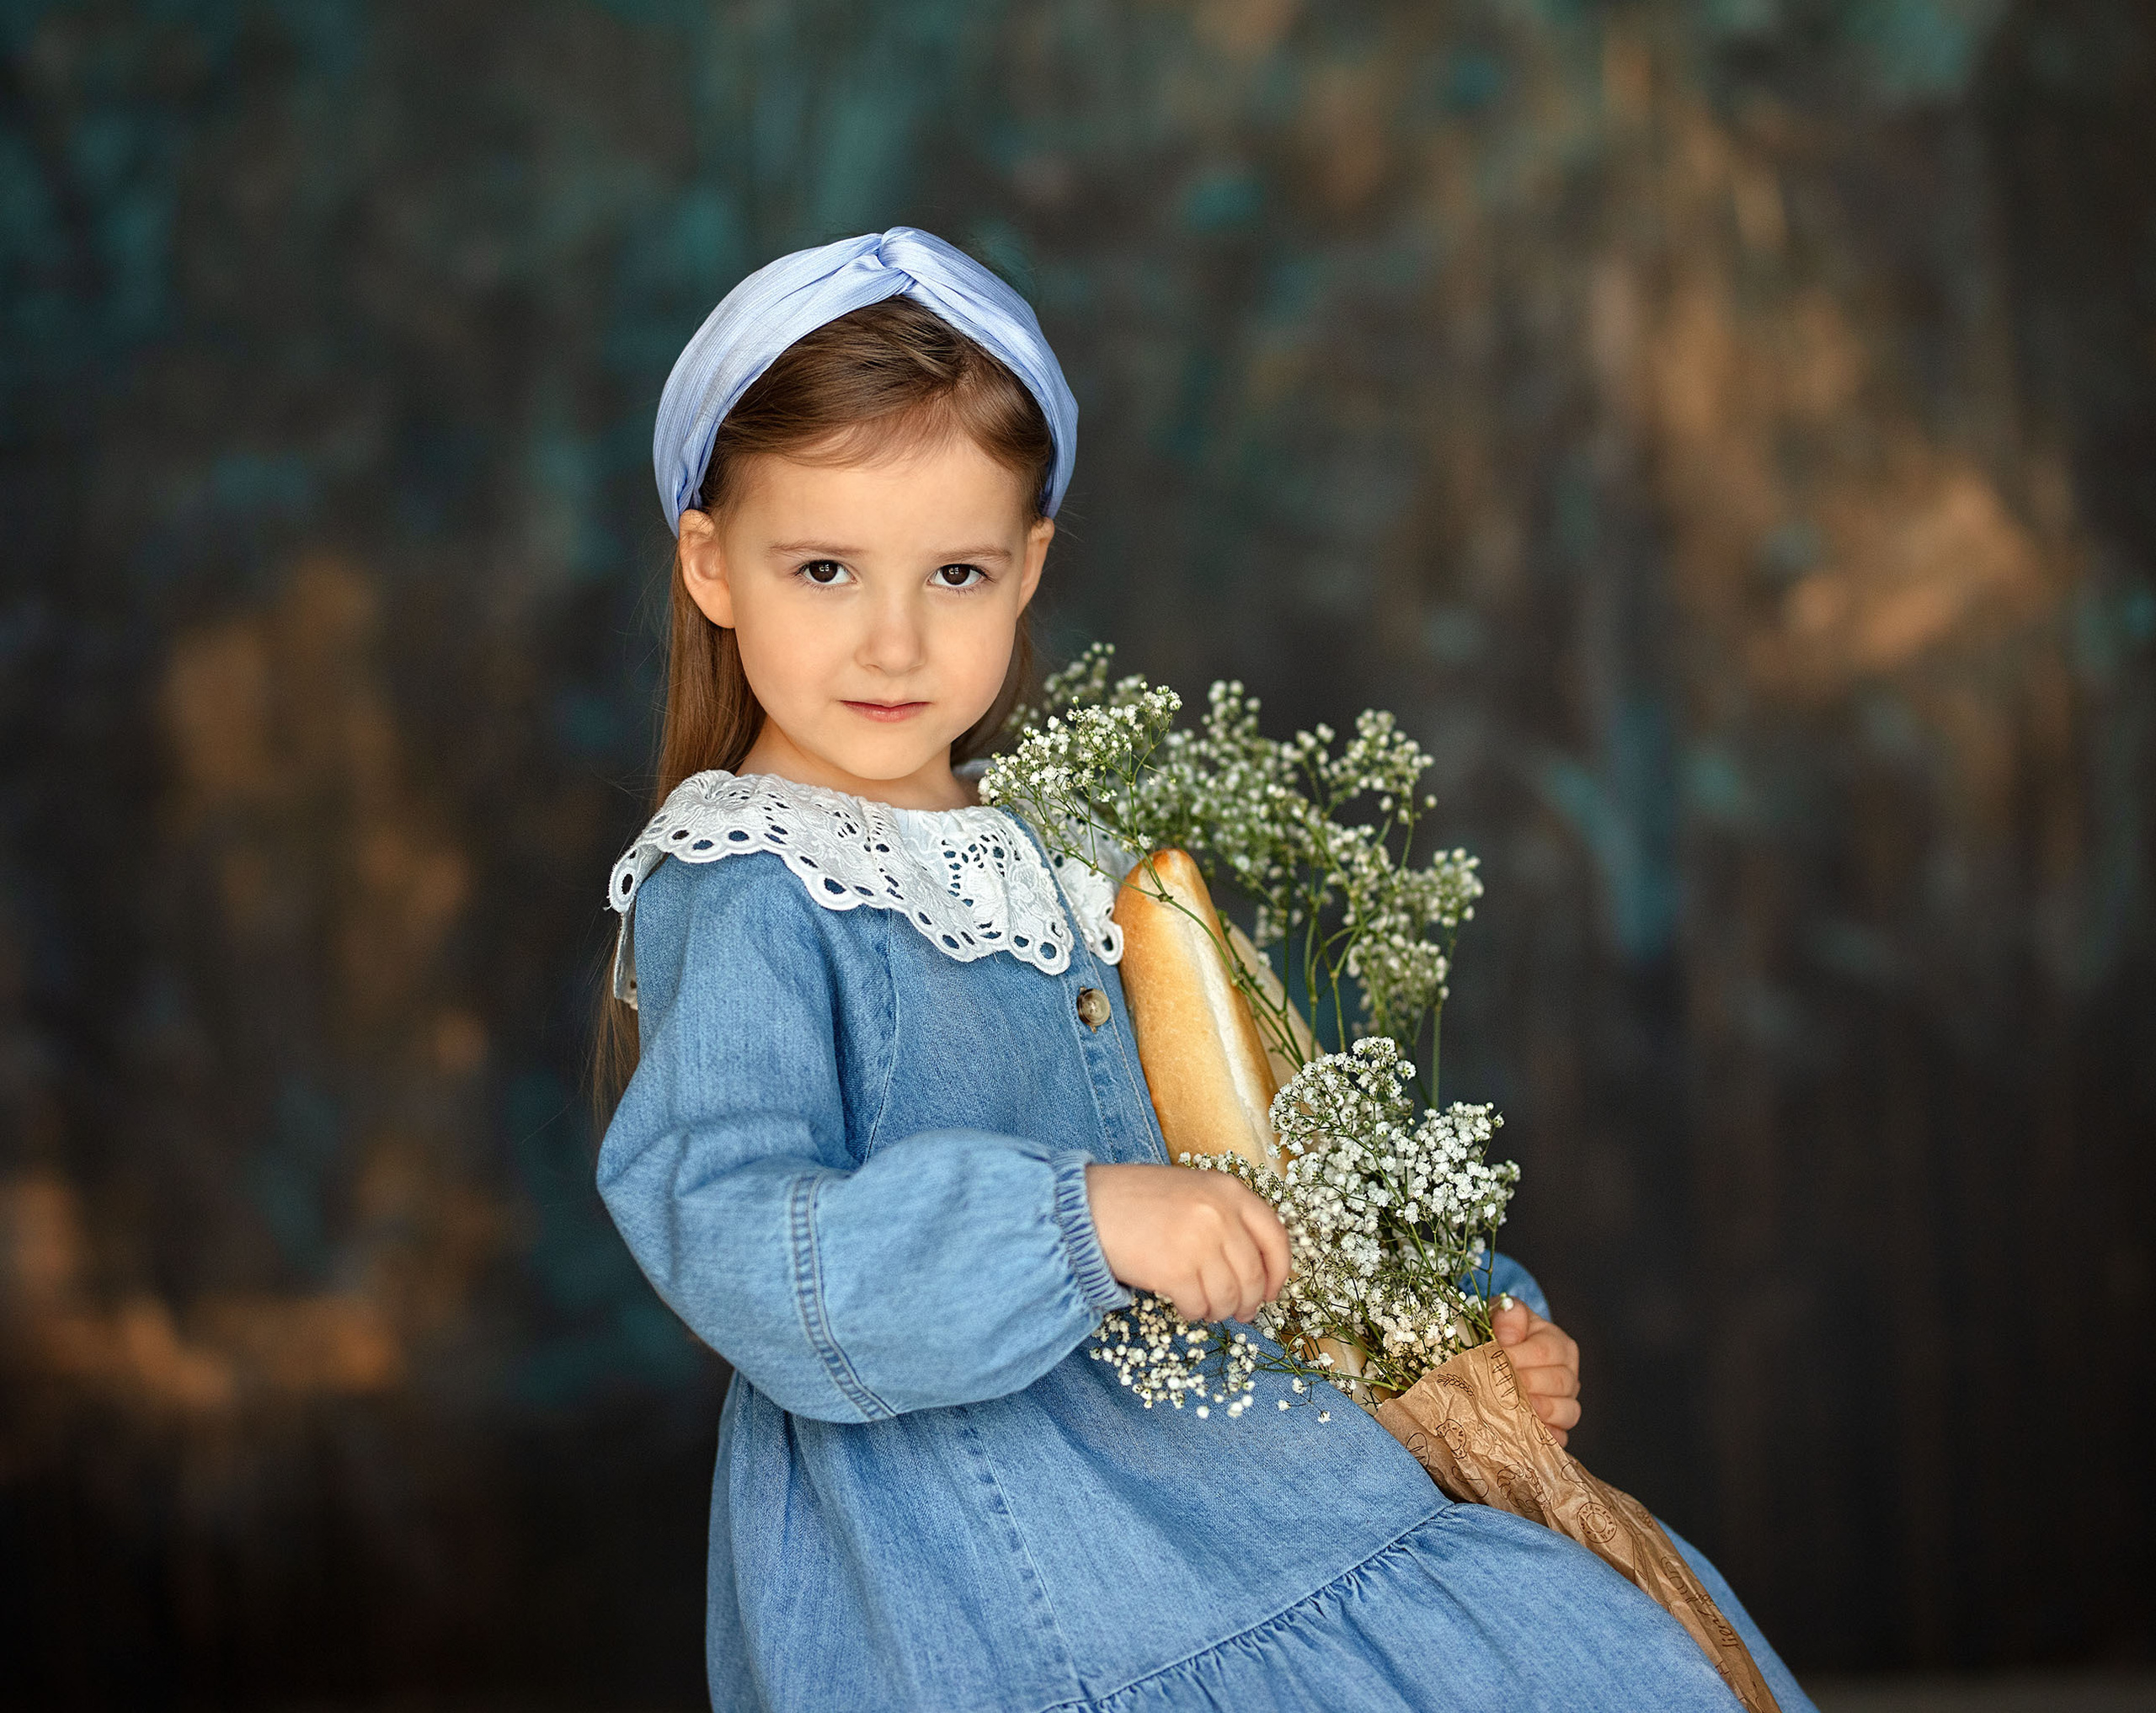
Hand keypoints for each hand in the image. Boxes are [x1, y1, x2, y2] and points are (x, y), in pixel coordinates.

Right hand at [1085, 1164, 1289, 1323]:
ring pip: (1229, 1295)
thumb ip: (1226, 1217)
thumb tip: (1256, 1269)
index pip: (1275, 1237)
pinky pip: (1199, 1306)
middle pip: (1254, 1275)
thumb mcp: (1192, 1190)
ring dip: (1221, 1310)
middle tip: (1241, 1313)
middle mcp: (1220, 1214)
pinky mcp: (1176, 1271)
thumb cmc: (1137, 1201)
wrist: (1087, 1207)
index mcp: (1229, 1190)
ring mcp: (1199, 1242)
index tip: (1273, 1291)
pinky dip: (1195, 1313)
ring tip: (1208, 1309)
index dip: (1279, 1272)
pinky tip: (1185, 1307)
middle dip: (1250, 1302)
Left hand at [1492, 1296, 1580, 1446]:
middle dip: (1527, 1385)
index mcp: (1557, 1343)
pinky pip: (1561, 1438)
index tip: (1496, 1358)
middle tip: (1500, 1387)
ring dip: (1542, 1412)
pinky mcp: (1557, 1427)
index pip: (1546, 1351)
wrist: (1497, 1356)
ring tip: (1518, 1410)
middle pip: (1560, 1382)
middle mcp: (1568, 1373)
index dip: (1519, 1356)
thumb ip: (1506, 1316)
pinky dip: (1547, 1438)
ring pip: (1568, 1411)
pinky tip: (1528, 1434)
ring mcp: (1565, 1402)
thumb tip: (1507, 1336)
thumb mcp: (1501, 1316)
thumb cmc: (1500, 1334)